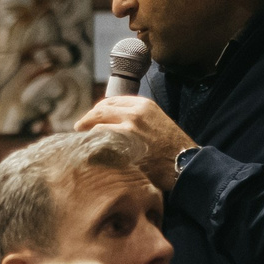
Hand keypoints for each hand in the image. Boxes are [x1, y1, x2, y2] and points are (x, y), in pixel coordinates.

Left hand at [66, 94, 194, 185]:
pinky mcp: (126, 148)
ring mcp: (129, 130)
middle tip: (79, 128)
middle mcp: (135, 113)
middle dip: (86, 120)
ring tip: (84, 143)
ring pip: (98, 127)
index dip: (97, 110)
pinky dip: (94, 148)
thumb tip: (111, 121)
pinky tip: (91, 153)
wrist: (185, 162)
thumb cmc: (171, 145)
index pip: (110, 101)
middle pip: (100, 112)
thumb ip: (135, 117)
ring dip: (88, 135)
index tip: (91, 118)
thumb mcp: (156, 121)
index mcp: (142, 105)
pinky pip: (102, 144)